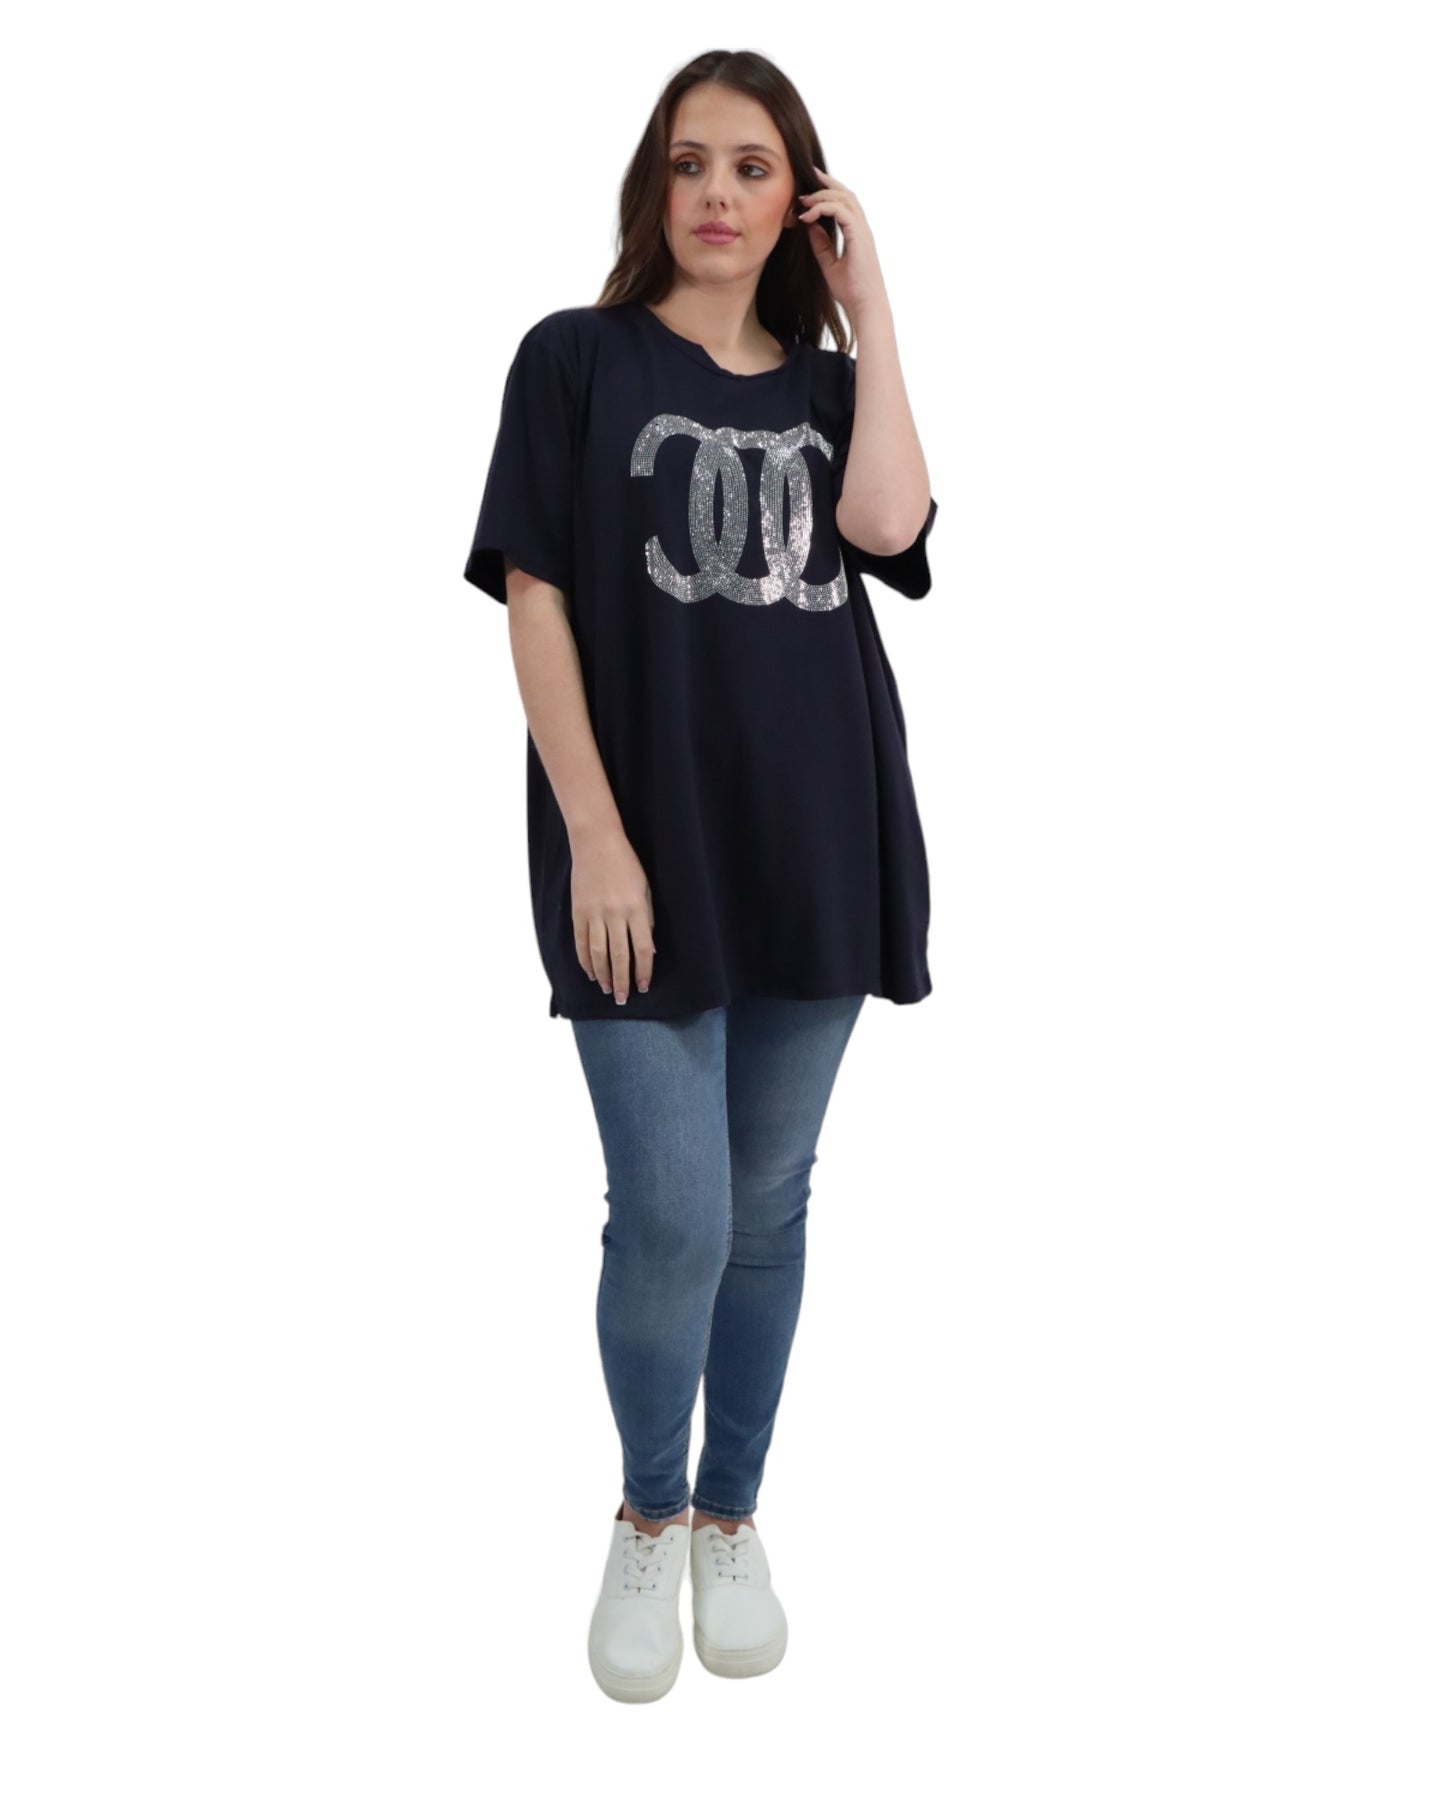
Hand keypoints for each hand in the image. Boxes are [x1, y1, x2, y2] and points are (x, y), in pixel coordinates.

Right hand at [569, 828, 655, 1004]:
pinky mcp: (578, 911)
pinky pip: (581, 942)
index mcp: (637, 908)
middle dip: (622, 980)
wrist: (596, 843)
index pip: (642, 948)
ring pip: (598, 953)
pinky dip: (585, 960)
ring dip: (603, 974)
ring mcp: (594, 913)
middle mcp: (615, 913)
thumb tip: (649, 950)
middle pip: (620, 955)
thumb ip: (648, 920)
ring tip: (607, 989)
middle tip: (623, 999)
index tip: (644, 987)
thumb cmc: (626, 865)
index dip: (643, 970)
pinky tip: (590, 972)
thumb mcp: (645, 889)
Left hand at [794, 168, 886, 315]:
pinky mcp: (859, 236)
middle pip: (846, 194)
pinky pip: (841, 211)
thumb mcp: (829, 264)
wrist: (864, 306)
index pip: (844, 202)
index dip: (828, 191)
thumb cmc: (850, 290)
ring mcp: (862, 231)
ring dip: (821, 196)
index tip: (809, 188)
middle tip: (806, 177)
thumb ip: (821, 244)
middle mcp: (862, 228)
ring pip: (843, 198)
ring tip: (803, 200)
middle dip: (826, 182)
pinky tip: (808, 217)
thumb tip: (809, 226)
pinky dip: (823, 209)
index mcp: (857, 233)